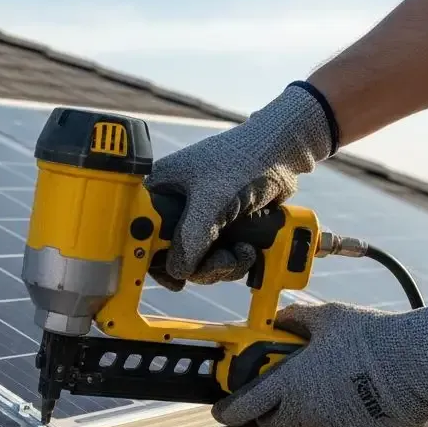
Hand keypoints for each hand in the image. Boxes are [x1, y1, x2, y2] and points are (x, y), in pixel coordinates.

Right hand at [144, 83, 334, 290]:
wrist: (283, 150)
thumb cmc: (242, 161)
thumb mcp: (211, 201)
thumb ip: (190, 238)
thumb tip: (178, 272)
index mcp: (161, 191)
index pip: (143, 234)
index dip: (155, 257)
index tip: (173, 276)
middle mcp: (176, 207)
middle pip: (173, 254)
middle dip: (201, 266)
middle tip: (223, 261)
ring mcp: (199, 219)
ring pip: (198, 261)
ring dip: (223, 266)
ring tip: (244, 252)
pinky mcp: (221, 227)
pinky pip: (217, 257)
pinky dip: (233, 261)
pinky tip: (249, 250)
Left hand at [213, 302, 427, 426]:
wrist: (417, 363)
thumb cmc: (371, 338)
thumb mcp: (327, 319)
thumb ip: (295, 320)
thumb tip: (278, 317)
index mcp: (288, 384)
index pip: (242, 407)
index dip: (227, 410)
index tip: (221, 411)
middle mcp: (302, 413)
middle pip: (272, 421)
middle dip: (276, 407)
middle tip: (292, 390)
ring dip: (309, 415)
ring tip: (334, 390)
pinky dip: (336, 426)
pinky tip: (353, 403)